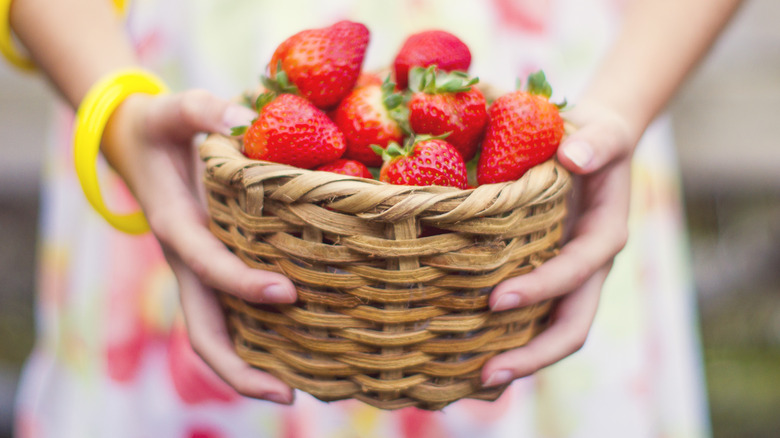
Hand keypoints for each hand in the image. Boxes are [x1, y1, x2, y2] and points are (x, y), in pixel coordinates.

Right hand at [103, 90, 297, 403]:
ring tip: (300, 390)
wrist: (138, 146)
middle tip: (288, 395)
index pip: (207, 265)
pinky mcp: (212, 272)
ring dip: (249, 368)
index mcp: (176, 226)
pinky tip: (299, 352)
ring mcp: (198, 273)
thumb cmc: (163, 128)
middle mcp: (187, 261)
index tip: (287, 293)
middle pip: (203, 330)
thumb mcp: (175, 108)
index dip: (241, 284)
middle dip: (238, 369)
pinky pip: (230, 317)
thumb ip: (203, 109)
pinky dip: (257, 342)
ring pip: (216, 334)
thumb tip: (245, 117)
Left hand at [481, 100, 638, 386]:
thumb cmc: (593, 137)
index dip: (542, 289)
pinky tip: (469, 356)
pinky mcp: (547, 279)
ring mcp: (568, 280)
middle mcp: (588, 268)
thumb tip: (575, 157)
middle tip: (487, 373)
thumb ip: (595, 142)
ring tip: (474, 380)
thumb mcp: (601, 133)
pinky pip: (532, 318)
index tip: (496, 299)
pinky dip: (508, 341)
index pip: (577, 273)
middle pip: (572, 327)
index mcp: (604, 236)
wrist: (592, 146)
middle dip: (533, 355)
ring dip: (520, 360)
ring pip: (551, 332)